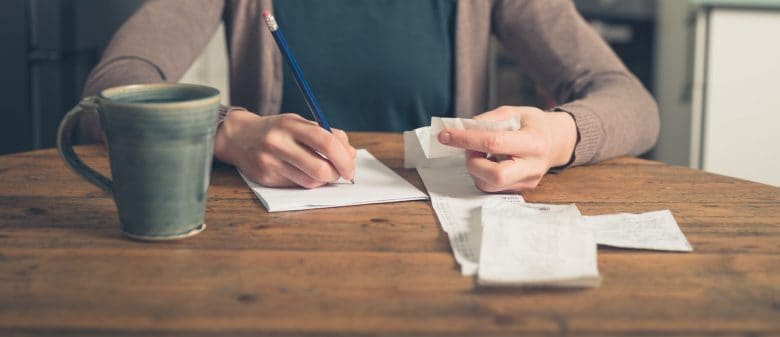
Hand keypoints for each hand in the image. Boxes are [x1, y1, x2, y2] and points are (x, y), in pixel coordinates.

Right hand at [214, 110, 355, 188]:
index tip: (351, 166)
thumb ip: (326, 135)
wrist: (239, 137)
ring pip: (311, 181)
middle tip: (341, 173)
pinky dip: (307, 182)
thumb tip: (350, 154)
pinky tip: (304, 173)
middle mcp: (279, 143)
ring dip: (323, 180)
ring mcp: (271, 162)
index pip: (326, 142)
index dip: (344, 157)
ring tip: (322, 171)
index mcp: (290, 124)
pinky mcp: (267, 178)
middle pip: (320, 168)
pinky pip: (297, 186)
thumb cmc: (277, 130)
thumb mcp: (299, 123)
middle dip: (337, 174)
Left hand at [437, 106, 576, 192]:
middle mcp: (533, 166)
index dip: (466, 139)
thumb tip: (461, 129)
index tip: (445, 135)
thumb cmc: (533, 124)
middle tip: (470, 149)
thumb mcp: (514, 112)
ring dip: (475, 169)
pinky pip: (493, 188)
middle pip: (495, 175)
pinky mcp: (521, 190)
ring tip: (480, 153)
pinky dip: (482, 175)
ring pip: (489, 185)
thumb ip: (487, 120)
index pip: (494, 142)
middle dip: (472, 162)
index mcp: (533, 142)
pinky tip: (489, 162)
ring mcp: (528, 181)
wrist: (557, 141)